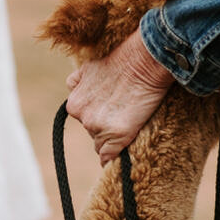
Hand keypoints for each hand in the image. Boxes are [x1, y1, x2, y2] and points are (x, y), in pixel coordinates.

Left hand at [65, 31, 175, 164]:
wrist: (145, 61)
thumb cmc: (122, 61)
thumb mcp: (88, 69)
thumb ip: (77, 85)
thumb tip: (73, 92)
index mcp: (74, 104)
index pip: (84, 119)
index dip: (99, 116)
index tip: (110, 112)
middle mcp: (82, 118)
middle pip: (92, 131)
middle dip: (104, 124)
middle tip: (122, 113)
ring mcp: (99, 128)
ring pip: (102, 142)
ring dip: (112, 136)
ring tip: (128, 120)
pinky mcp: (117, 136)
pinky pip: (108, 156)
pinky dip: (111, 158)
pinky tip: (117, 159)